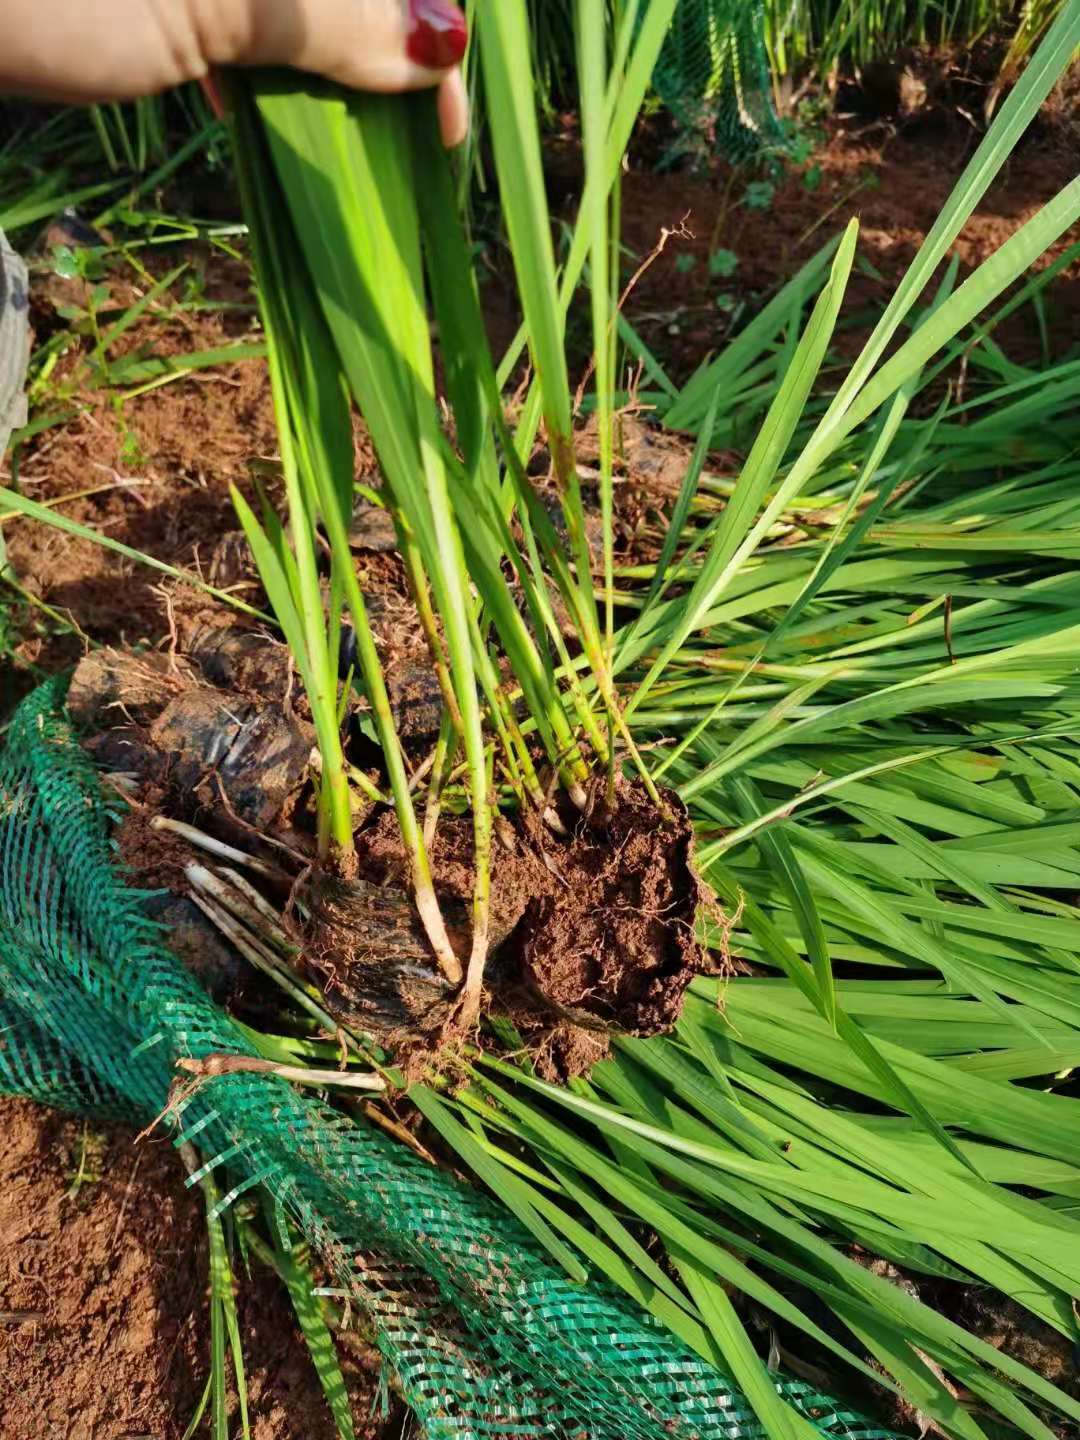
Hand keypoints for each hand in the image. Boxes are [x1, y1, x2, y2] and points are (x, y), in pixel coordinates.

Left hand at [0, 0, 468, 145]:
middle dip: (386, 54)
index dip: (436, 32)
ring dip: (328, 68)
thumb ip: (335, 19)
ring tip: (348, 140)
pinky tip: (252, 108)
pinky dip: (257, 62)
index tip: (446, 123)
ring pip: (299, 7)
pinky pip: (240, 18)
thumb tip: (443, 46)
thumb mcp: (221, 6)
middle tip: (406, 141)